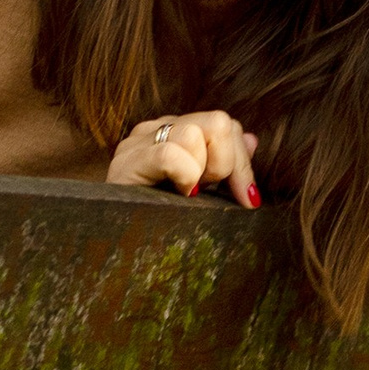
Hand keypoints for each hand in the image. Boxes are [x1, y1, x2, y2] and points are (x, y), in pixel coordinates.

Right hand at [108, 109, 261, 207]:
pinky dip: (184, 176)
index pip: (225, 125)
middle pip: (219, 122)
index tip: (248, 200)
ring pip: (195, 134)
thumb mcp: (201, 191)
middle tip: (208, 193)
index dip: (242, 162)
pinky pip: (171, 154)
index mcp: (175, 132)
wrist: (116, 247)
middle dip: (226, 164)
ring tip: (186, 194)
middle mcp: (156, 129)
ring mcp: (138, 143)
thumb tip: (252, 141)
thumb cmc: (160, 221)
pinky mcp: (127, 161)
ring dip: (201, 172)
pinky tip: (177, 195)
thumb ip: (225, 164)